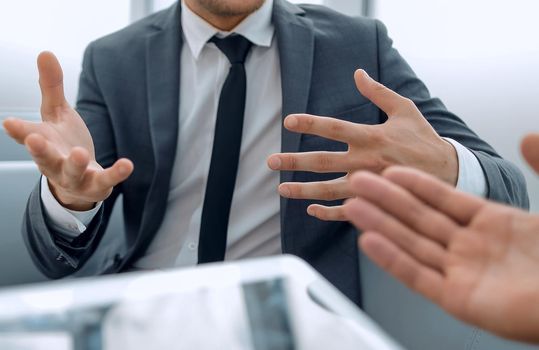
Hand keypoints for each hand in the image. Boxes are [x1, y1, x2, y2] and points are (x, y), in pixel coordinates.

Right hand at [3, 52, 132, 210]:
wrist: (78, 182)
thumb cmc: (64, 143)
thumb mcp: (57, 114)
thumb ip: (51, 87)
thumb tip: (44, 52)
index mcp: (42, 143)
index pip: (26, 136)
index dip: (18, 130)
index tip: (8, 122)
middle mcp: (54, 163)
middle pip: (44, 158)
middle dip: (39, 150)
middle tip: (35, 139)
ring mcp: (74, 177)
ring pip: (72, 173)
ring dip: (75, 164)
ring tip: (80, 153)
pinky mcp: (96, 186)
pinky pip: (105, 181)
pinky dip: (115, 174)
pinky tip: (127, 164)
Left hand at [267, 69, 456, 220]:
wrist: (449, 172)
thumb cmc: (423, 139)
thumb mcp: (405, 109)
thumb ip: (379, 92)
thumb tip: (357, 73)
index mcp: (372, 136)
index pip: (335, 128)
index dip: (311, 123)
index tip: (288, 121)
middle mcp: (366, 161)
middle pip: (323, 161)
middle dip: (294, 161)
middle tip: (270, 162)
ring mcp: (369, 184)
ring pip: (329, 189)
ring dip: (303, 190)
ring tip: (281, 189)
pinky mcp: (376, 202)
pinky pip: (347, 211)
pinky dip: (328, 213)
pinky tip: (310, 209)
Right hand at [343, 159, 538, 342]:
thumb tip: (528, 135)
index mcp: (496, 224)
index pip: (446, 198)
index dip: (418, 183)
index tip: (390, 168)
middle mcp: (473, 247)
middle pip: (421, 218)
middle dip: (388, 199)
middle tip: (359, 180)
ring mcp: (464, 273)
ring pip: (413, 244)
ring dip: (382, 225)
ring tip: (353, 205)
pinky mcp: (458, 299)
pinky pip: (418, 275)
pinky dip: (392, 259)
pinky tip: (370, 240)